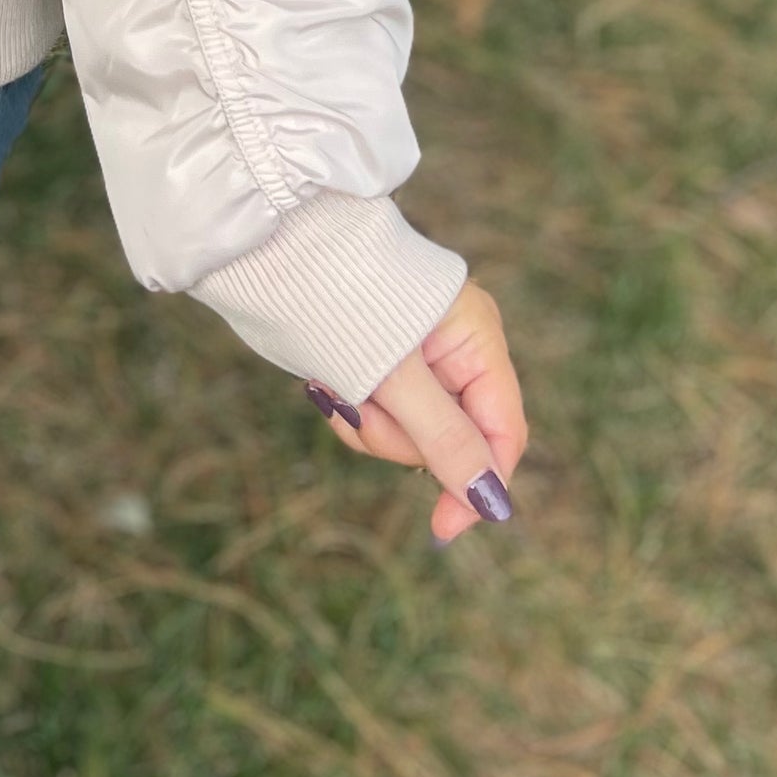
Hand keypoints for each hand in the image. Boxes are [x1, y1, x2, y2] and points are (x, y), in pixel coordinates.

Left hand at [308, 283, 526, 542]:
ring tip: (336, 384)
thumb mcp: (395, 375)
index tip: (441, 528)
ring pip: (410, 434)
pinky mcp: (383, 366)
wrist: (273, 248)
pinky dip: (354, 410)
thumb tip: (493, 503)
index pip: (503, 432)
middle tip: (360, 405)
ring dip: (369, 423)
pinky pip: (380, 415)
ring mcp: (418, 359)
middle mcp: (456, 350)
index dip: (480, 484)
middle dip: (400, 437)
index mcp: (477, 338)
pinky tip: (327, 382)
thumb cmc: (341, 297)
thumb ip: (445, 437)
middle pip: (452, 440)